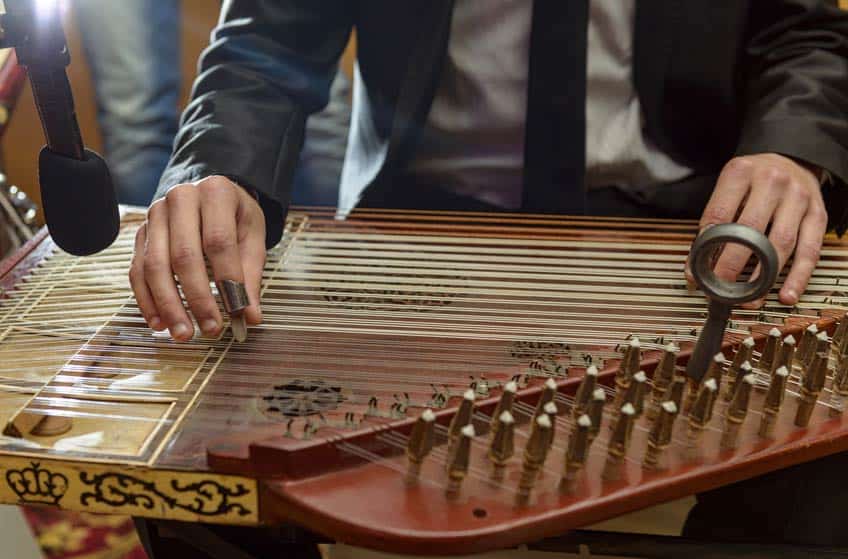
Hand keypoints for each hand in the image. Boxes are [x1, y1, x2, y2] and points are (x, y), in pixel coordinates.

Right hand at [129, 176, 265, 339]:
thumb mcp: (253, 237)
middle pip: (183, 255)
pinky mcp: (141, 234)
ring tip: (183, 333)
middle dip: (197, 298)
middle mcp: (180, 198)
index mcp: (215, 192)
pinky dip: (147, 300)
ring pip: (155, 265)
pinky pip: (137, 271)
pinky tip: (160, 322)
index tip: (237, 310)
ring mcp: (155, 215)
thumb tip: (251, 316)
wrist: (211, 195)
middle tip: (210, 329)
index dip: (227, 279)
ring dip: (168, 305)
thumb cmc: (235, 216)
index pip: (218, 241)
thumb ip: (251, 276)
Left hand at [686, 153, 827, 307]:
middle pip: (750, 231)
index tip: (698, 271)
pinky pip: (810, 251)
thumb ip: (712, 223)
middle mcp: (772, 182)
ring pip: (781, 244)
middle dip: (732, 265)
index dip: (706, 246)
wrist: (793, 159)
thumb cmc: (754, 179)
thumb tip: (694, 267)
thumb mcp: (729, 187)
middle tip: (720, 289)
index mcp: (741, 172)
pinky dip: (798, 277)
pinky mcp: (818, 214)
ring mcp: (798, 198)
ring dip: (764, 277)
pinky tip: (786, 295)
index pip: (718, 214)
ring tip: (750, 299)